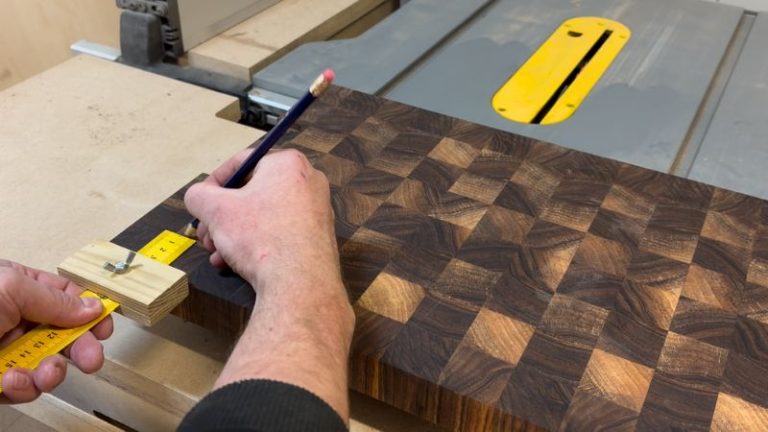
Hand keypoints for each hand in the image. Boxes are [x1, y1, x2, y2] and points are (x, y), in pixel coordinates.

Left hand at [0, 260, 113, 402]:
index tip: (105, 326)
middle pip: (64, 334)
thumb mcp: (11, 288)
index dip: (89, 311)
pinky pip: (24, 388)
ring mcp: (7, 351)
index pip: (66, 296)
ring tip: (45, 374)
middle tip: (91, 359)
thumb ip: (55, 299)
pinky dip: (23, 388)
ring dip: (52, 373)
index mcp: (18, 288)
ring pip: (48, 365)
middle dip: (81, 348)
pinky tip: (10, 380)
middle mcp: (14, 319)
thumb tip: (93, 306)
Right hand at [185, 149, 342, 298]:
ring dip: (233, 234)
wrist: (299, 283)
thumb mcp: (217, 210)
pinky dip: (256, 244)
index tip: (201, 201)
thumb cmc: (262, 238)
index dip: (214, 183)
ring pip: (263, 216)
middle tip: (205, 233)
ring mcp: (316, 210)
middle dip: (222, 216)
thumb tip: (197, 196)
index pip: (242, 162)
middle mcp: (308, 182)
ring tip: (216, 253)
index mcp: (288, 164)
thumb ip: (199, 196)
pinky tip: (234, 263)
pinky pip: (279, 232)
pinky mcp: (318, 236)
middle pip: (252, 193)